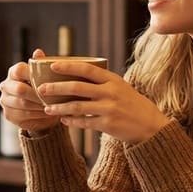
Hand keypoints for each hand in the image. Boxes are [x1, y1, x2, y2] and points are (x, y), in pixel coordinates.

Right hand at [0, 48, 60, 134]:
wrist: (40, 108)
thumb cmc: (43, 88)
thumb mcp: (45, 76)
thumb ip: (40, 64)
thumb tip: (38, 52)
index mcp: (13, 72)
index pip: (19, 70)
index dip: (33, 76)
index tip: (47, 82)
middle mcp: (6, 85)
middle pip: (20, 89)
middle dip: (37, 94)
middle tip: (52, 97)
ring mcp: (5, 100)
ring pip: (22, 103)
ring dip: (39, 105)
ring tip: (52, 106)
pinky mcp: (8, 114)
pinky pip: (23, 115)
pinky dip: (37, 115)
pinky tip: (47, 113)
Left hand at [36, 60, 170, 144]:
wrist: (151, 126)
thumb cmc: (131, 103)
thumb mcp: (120, 87)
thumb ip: (101, 81)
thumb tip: (74, 74)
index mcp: (112, 79)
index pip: (86, 69)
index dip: (68, 66)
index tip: (52, 66)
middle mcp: (110, 92)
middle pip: (77, 87)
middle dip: (56, 88)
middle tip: (41, 89)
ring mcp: (109, 109)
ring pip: (77, 107)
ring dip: (60, 107)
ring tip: (47, 108)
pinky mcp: (108, 125)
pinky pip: (84, 122)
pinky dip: (72, 121)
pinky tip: (63, 120)